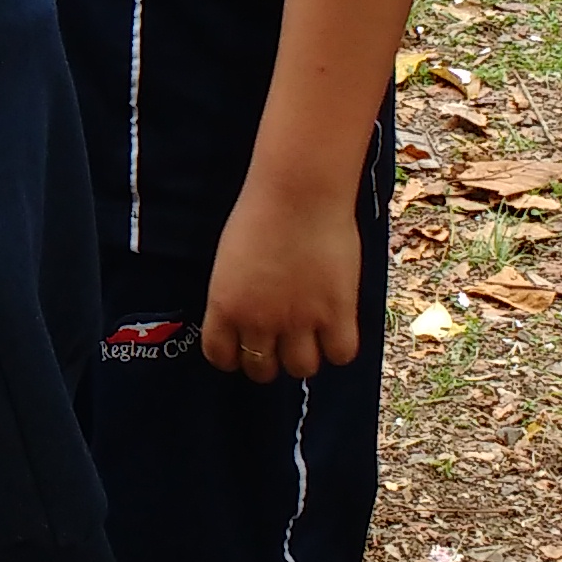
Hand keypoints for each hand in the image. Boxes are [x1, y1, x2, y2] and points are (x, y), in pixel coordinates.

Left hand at [201, 172, 362, 382]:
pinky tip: (337, 329)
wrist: (299, 192)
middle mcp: (258, 320)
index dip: (234, 357)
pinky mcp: (335, 313)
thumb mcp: (231, 258)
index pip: (220, 355)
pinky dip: (339, 347)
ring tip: (311, 336)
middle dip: (270, 360)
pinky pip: (340, 353)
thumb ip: (237, 292)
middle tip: (281, 342)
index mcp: (224, 305)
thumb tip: (250, 312)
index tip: (244, 349)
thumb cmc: (262, 211)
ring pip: (301, 367)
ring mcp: (298, 320)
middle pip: (261, 368)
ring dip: (304, 356)